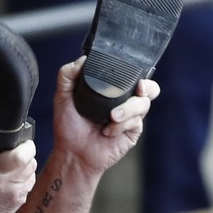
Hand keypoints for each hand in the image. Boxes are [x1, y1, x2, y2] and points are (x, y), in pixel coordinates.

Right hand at [0, 141, 37, 212]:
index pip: (7, 141)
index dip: (17, 138)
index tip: (16, 139)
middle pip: (25, 155)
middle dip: (27, 149)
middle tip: (23, 148)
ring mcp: (10, 188)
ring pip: (32, 166)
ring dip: (27, 163)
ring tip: (16, 164)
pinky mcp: (20, 197)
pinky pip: (30, 180)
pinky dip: (26, 177)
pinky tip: (14, 179)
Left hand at [50, 57, 158, 175]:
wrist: (72, 153)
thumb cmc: (68, 127)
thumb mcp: (63, 97)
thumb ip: (67, 75)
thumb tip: (82, 59)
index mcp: (111, 90)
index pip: (130, 75)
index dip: (137, 71)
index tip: (132, 71)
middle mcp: (123, 101)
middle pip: (149, 88)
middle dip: (147, 87)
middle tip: (139, 89)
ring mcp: (130, 117)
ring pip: (143, 104)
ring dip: (129, 109)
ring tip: (112, 117)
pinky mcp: (132, 132)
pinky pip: (136, 122)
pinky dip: (122, 125)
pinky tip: (108, 131)